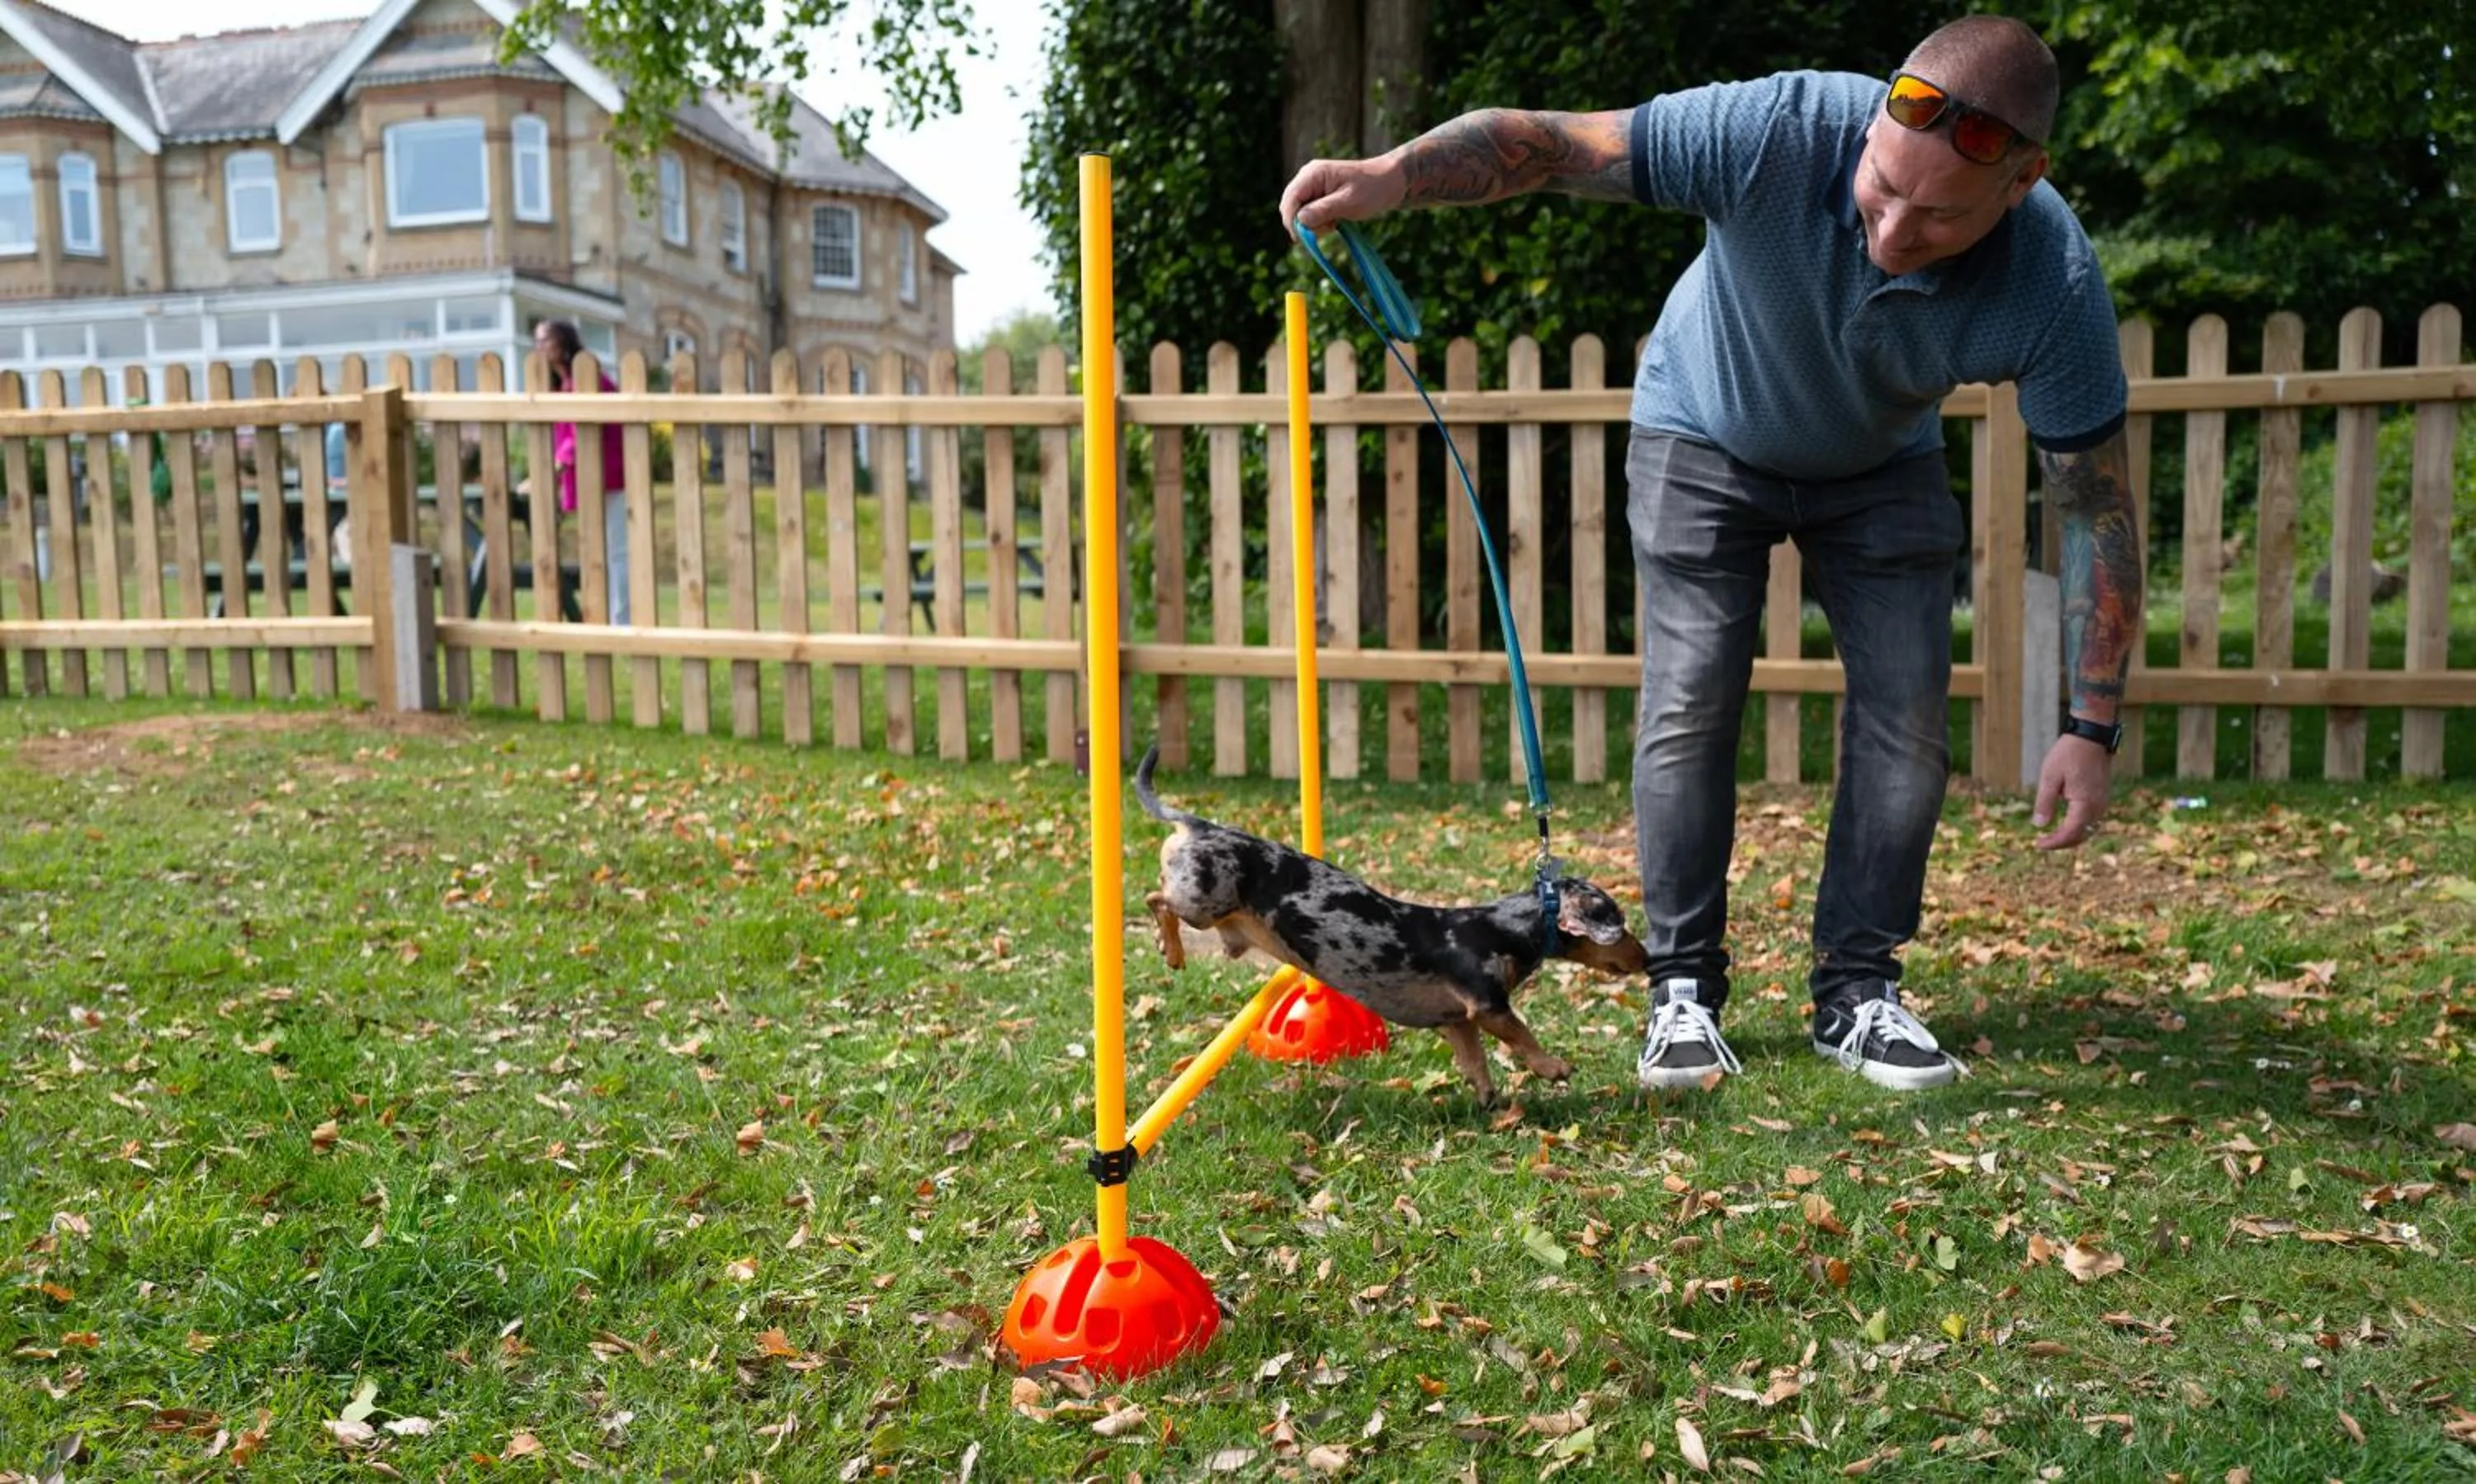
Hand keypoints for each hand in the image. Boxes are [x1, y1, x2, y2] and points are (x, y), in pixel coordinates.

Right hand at [1278, 156, 1406, 235]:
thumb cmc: (1372, 189)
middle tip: (1327, 230)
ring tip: (1335, 224)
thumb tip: (1299, 221)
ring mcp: (1312, 187)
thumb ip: (1323, 210)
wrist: (1390, 183)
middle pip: (1290, 208)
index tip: (1304, 239)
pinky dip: (1319, 223)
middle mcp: (1308, 178)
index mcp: (1313, 174)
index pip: (1290, 200)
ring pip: (1299, 214)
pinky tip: (1335, 222)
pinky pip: (1309, 215)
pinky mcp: (1318, 197)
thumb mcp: (1349, 202)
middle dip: (1304, 224)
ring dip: (1313, 225)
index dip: (1292, 221)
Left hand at [2030, 735, 2113, 849]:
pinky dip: (2080, 827)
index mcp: (2086, 803)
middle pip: (2082, 835)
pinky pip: (2093, 820)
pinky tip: (2066, 825)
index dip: (2054, 842)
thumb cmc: (2069, 753)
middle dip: (2062, 843)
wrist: (2091, 735)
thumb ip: (2045, 802)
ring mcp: (2103, 801)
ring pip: (2089, 829)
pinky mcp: (2102, 796)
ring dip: (2072, 836)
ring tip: (2052, 837)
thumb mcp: (2050, 777)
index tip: (2038, 844)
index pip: (2070, 833)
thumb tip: (2039, 825)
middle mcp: (2098, 806)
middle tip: (2042, 843)